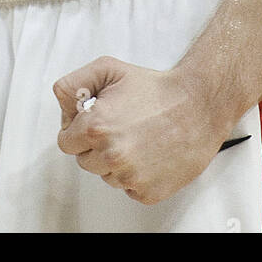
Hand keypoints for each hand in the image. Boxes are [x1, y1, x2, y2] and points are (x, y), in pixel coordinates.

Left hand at [54, 56, 221, 205]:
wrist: (199, 105)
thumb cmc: (156, 89)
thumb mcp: (110, 70)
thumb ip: (74, 84)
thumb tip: (62, 104)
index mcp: (97, 127)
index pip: (66, 142)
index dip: (78, 131)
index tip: (94, 124)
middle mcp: (111, 156)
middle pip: (85, 161)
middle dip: (97, 146)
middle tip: (120, 127)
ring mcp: (130, 177)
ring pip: (107, 176)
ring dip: (116, 162)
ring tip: (138, 138)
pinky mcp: (148, 192)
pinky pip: (129, 189)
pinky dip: (136, 175)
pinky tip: (150, 153)